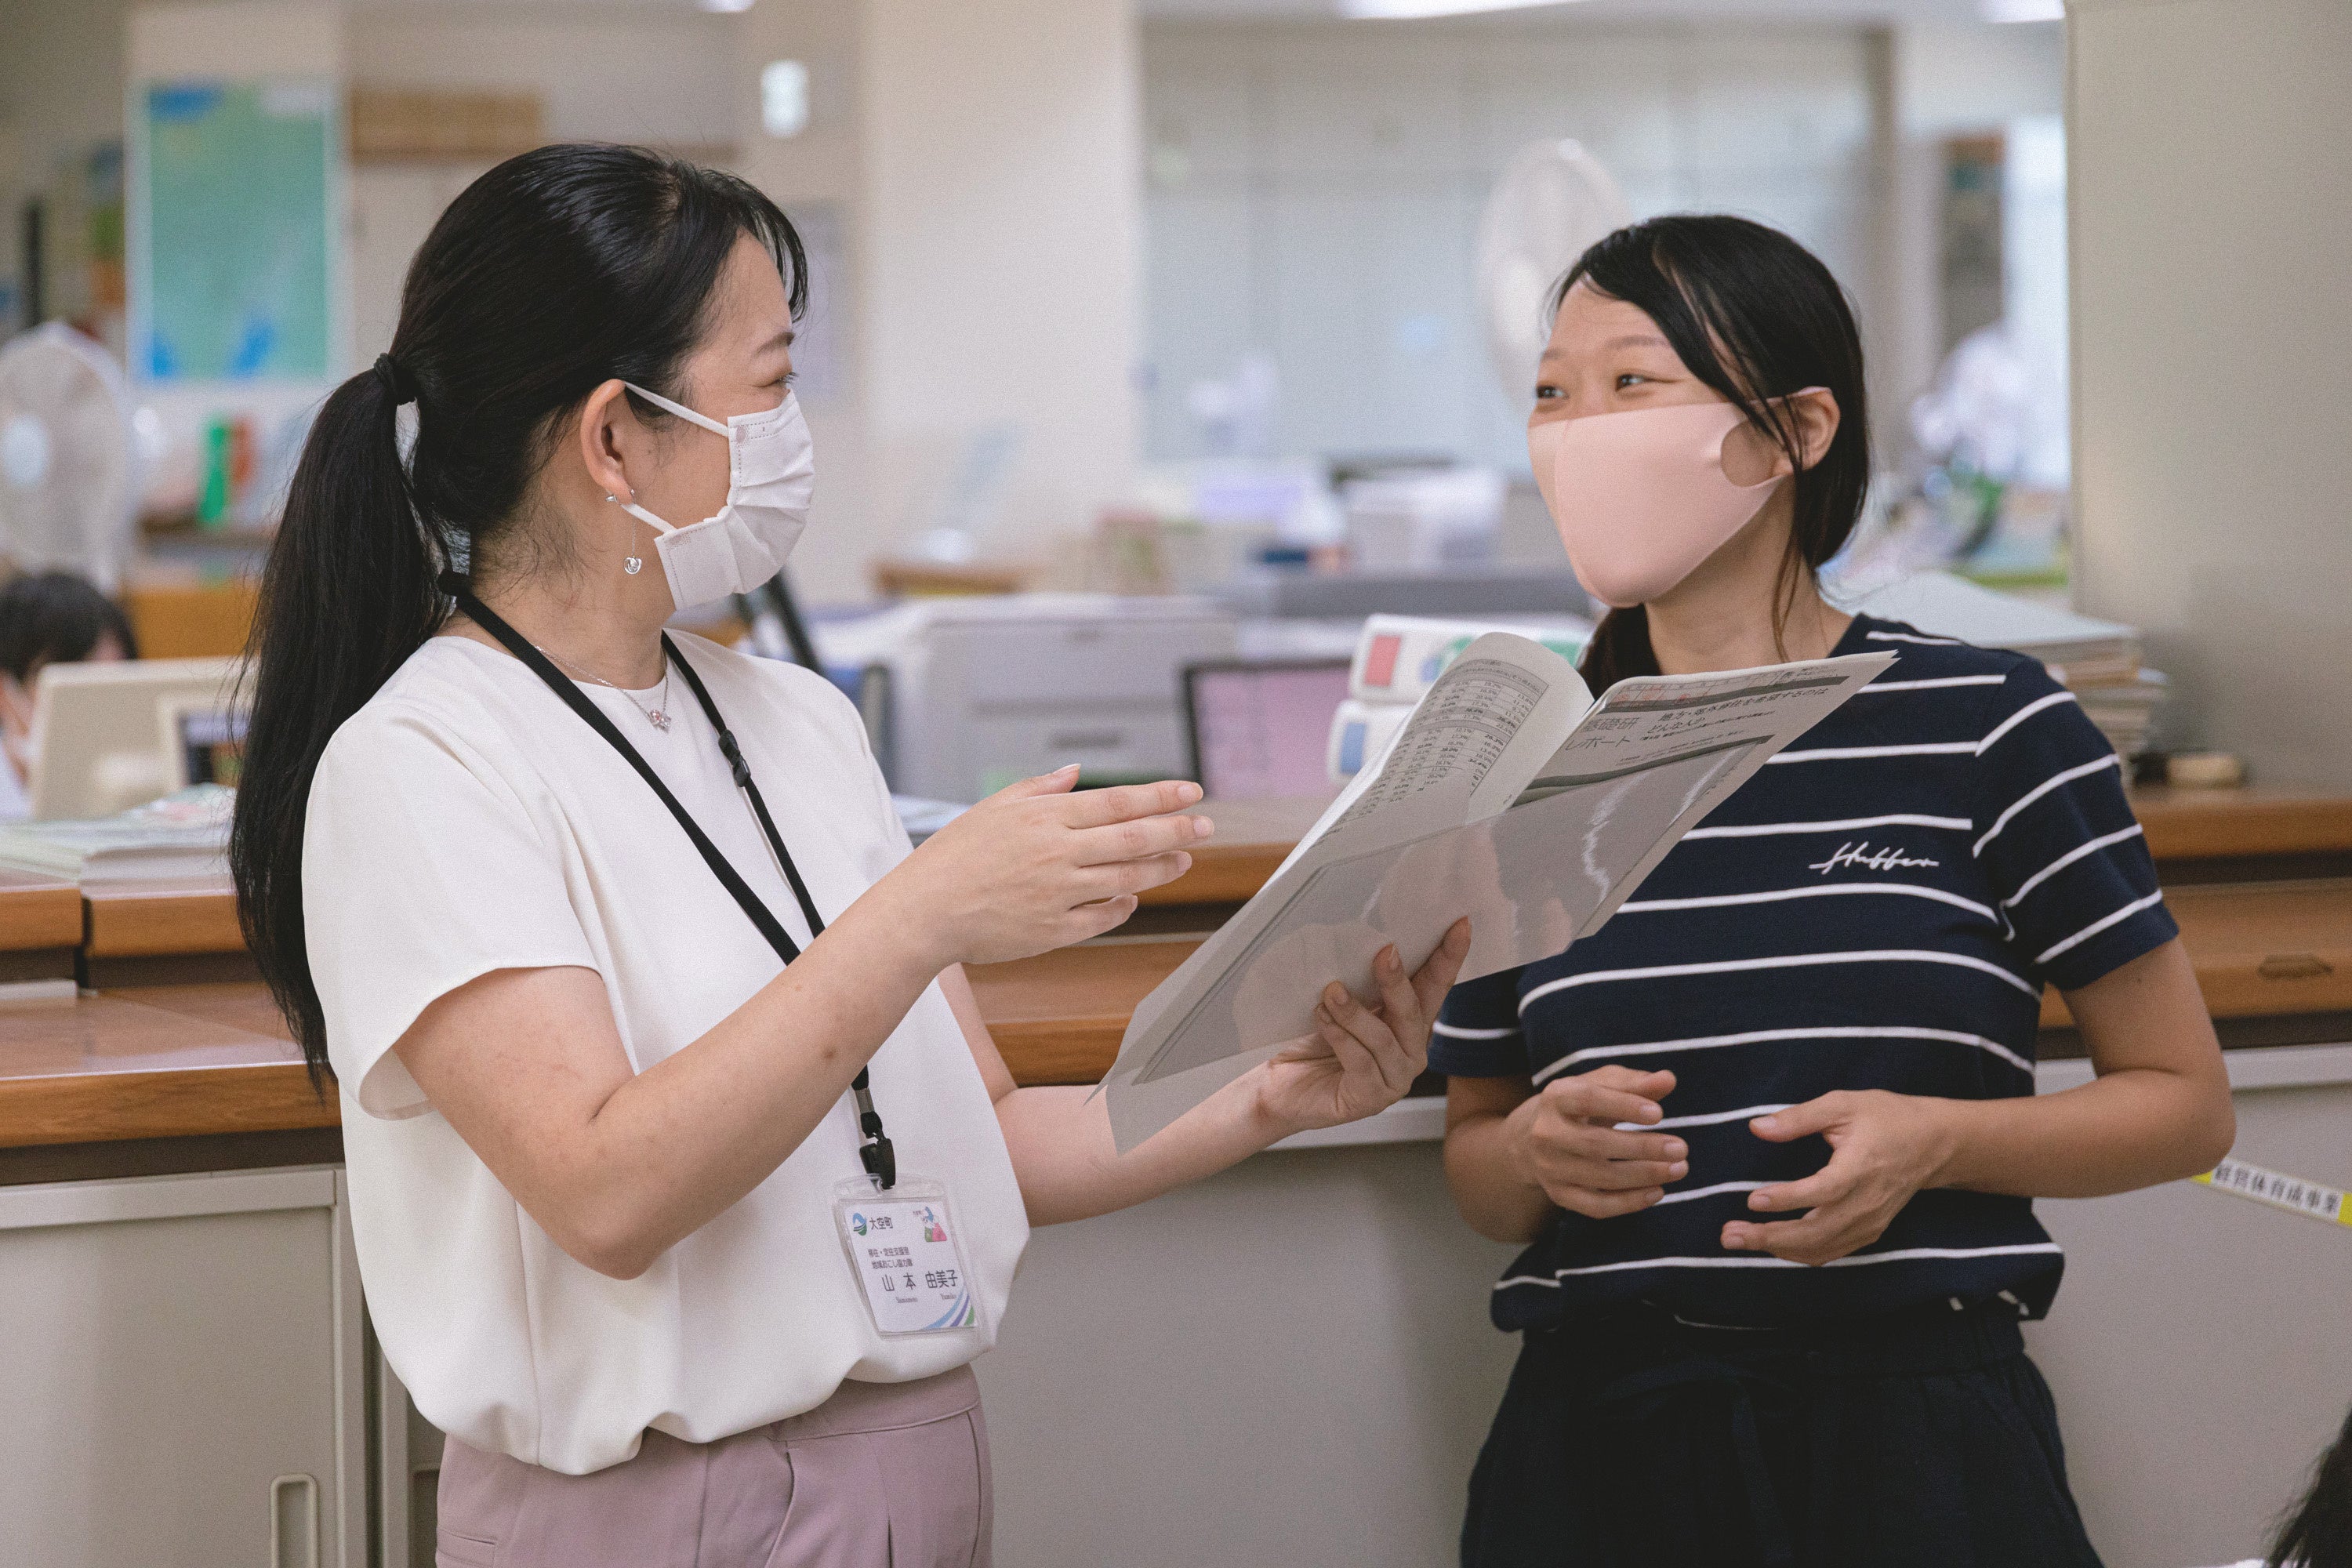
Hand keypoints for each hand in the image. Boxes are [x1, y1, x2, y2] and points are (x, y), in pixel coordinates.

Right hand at [879, 767, 1212, 967]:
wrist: (923, 912)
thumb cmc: (953, 857)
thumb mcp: (993, 808)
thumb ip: (1040, 788)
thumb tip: (1077, 772)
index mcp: (1045, 818)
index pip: (1118, 802)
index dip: (1161, 797)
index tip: (1192, 792)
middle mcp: (1058, 853)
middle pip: (1134, 838)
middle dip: (1177, 830)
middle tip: (1206, 825)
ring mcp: (1059, 894)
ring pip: (1127, 877)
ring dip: (1161, 867)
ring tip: (1183, 858)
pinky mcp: (1054, 930)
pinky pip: (1103, 917)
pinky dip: (1123, 905)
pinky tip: (1134, 896)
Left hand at [1253, 919, 1471, 1133]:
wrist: (1277, 1086)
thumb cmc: (1311, 1041)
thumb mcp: (1339, 1003)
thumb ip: (1362, 981)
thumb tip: (1373, 942)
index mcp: (1409, 1023)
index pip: (1435, 986)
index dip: (1449, 957)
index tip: (1459, 924)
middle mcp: (1410, 1052)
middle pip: (1414, 1012)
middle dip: (1398, 980)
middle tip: (1384, 952)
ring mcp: (1394, 1079)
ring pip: (1384, 1038)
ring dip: (1357, 1012)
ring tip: (1331, 992)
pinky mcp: (1370, 1099)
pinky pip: (1361, 1062)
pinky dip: (1341, 1037)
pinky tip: (1321, 1019)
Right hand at [1504, 1066, 1687, 1218]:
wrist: (1531, 1139)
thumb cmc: (1580, 1105)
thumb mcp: (1600, 1085)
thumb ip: (1634, 1082)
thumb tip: (1668, 1080)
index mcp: (1556, 1097)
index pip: (1589, 1100)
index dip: (1624, 1106)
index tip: (1659, 1113)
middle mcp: (1546, 1133)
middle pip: (1596, 1144)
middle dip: (1643, 1148)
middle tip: (1681, 1148)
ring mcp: (1550, 1168)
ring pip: (1601, 1177)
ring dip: (1644, 1175)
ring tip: (1679, 1168)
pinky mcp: (1560, 1195)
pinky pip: (1597, 1206)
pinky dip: (1630, 1202)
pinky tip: (1658, 1191)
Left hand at [1721, 1090, 1957, 1265]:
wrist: (1933, 1143)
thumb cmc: (1886, 1117)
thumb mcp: (1843, 1104)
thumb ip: (1799, 1117)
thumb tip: (1756, 1127)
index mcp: (1861, 1168)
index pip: (1822, 1191)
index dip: (1788, 1199)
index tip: (1752, 1200)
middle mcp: (1867, 1202)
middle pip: (1816, 1231)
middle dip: (1770, 1237)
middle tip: (1729, 1234)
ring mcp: (1870, 1222)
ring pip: (1821, 1248)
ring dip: (1777, 1249)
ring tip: (1738, 1240)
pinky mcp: (1870, 1231)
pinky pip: (1831, 1251)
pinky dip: (1799, 1253)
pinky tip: (1770, 1245)